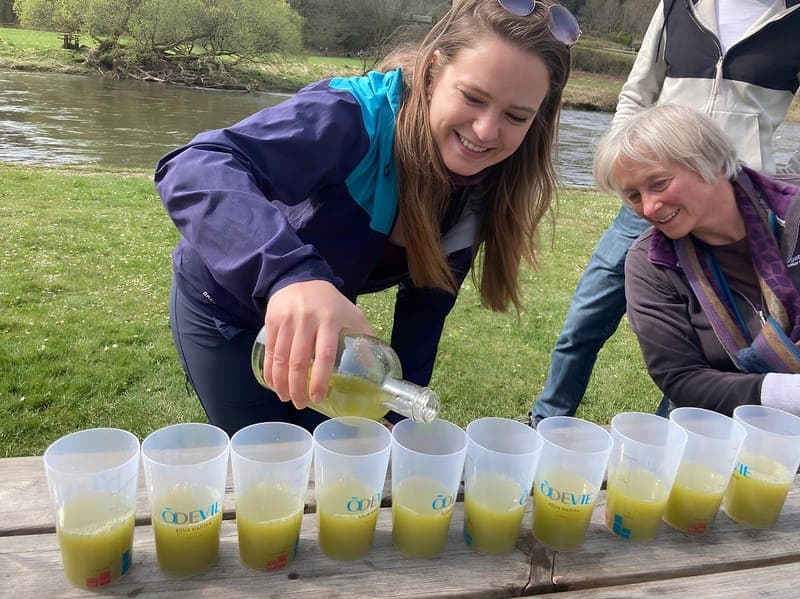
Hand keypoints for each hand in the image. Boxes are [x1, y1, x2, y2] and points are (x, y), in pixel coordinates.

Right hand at [261, 280, 372, 408]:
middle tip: (301, 404)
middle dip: (298, 387)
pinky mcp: (271, 321)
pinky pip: (270, 350)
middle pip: (298, 360)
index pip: (324, 354)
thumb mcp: (351, 314)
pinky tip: (272, 384)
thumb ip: (363, 336)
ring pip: (281, 358)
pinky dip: (269, 370)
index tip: (318, 397)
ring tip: (286, 398)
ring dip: (281, 383)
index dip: (319, 379)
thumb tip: (377, 366)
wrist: (300, 277)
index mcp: (329, 320)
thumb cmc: (330, 303)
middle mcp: (306, 320)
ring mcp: (286, 320)